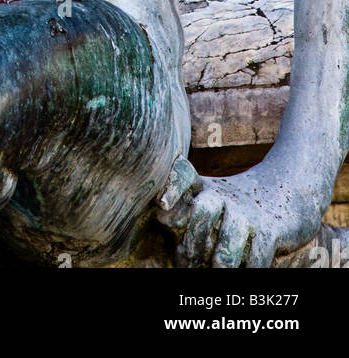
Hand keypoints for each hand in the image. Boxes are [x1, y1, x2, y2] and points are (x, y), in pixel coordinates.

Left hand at [156, 158, 295, 267]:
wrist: (288, 193)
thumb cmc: (235, 208)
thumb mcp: (210, 200)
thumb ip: (184, 213)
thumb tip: (162, 226)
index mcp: (203, 189)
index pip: (184, 176)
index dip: (173, 187)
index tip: (162, 205)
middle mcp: (224, 197)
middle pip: (205, 209)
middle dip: (194, 238)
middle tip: (186, 261)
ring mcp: (248, 214)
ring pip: (233, 236)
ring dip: (223, 257)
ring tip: (217, 269)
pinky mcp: (272, 230)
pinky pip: (259, 253)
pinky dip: (251, 268)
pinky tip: (244, 273)